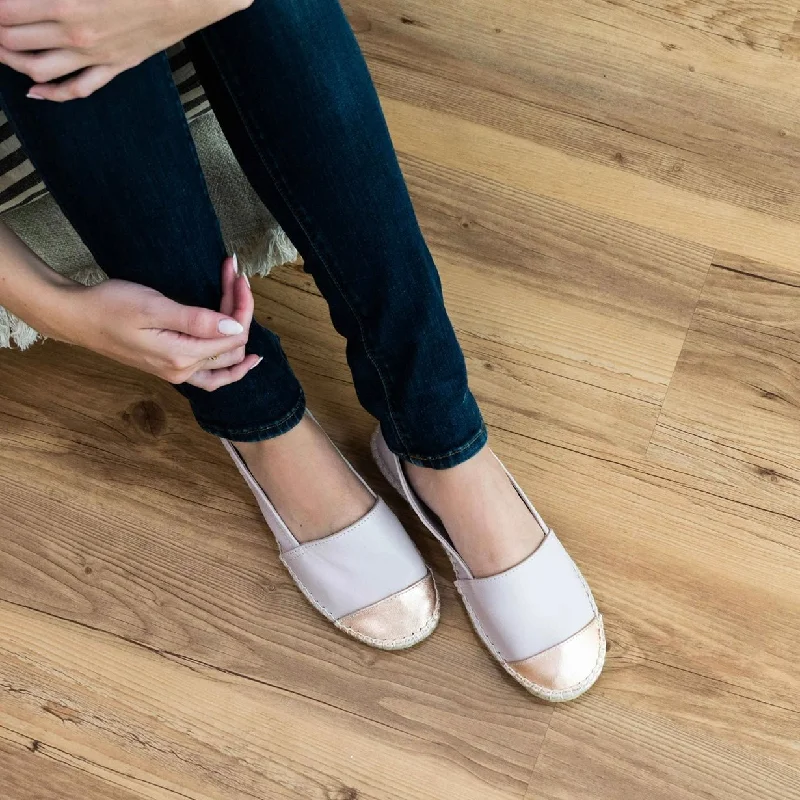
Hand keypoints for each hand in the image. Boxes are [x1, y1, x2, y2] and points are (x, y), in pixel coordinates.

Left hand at [0, 0, 252, 101]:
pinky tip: (36, 91)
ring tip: (1, 50)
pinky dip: (53, 94)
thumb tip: (27, 0)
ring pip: (38, 71)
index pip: (5, 13)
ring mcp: (96, 56)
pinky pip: (78, 89)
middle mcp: (76, 36)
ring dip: (12, 62)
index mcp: (65, 3)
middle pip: (13, 43)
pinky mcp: (115, 66)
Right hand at [49, 256, 262, 390]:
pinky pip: (212, 374)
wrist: (78, 317)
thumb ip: (197, 321)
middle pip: (233, 345)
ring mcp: (178, 372)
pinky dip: (231, 362)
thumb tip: (236, 328)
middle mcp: (184, 371)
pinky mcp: (172, 367)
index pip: (234, 336)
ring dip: (237, 327)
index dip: (243, 305)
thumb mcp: (155, 308)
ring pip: (225, 356)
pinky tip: (245, 356)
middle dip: (240, 309)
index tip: (236, 273)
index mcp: (182, 357)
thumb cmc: (111, 306)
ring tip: (238, 294)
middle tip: (234, 275)